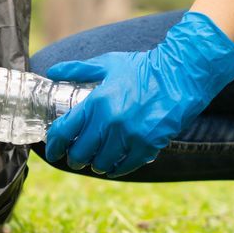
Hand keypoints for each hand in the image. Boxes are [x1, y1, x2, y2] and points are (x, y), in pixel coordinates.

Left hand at [44, 12, 233, 176]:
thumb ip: (78, 69)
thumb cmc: (143, 67)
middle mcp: (110, 121)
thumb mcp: (107, 63)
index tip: (53, 151)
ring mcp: (130, 135)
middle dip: (75, 158)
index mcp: (97, 101)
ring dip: (96, 165)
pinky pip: (125, 166)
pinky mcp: (148, 145)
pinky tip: (114, 166)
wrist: (181, 73)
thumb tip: (52, 71)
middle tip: (76, 158)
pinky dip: (117, 169)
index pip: (65, 131)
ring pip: (101, 163)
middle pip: (81, 153)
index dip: (55, 146)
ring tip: (96, 162)